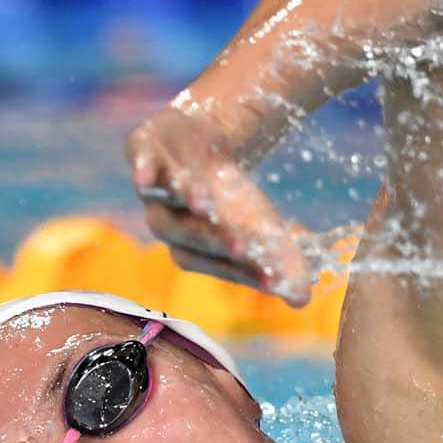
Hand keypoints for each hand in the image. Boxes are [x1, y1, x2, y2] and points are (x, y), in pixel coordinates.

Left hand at [125, 106, 311, 306]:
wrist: (193, 142)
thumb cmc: (227, 195)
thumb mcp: (259, 224)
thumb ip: (278, 259)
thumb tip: (303, 300)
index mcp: (197, 251)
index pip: (220, 265)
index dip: (244, 272)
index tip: (273, 280)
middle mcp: (171, 227)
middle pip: (188, 237)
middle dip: (214, 241)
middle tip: (244, 247)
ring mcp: (154, 192)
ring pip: (163, 204)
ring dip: (183, 202)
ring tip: (205, 202)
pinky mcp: (144, 155)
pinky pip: (140, 164)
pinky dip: (142, 170)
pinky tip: (144, 176)